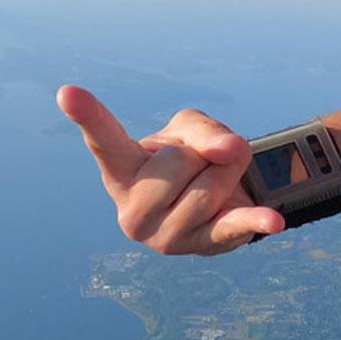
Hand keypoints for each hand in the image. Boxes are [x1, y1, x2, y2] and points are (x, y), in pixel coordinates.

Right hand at [56, 85, 284, 254]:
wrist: (217, 199)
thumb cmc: (192, 159)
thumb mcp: (193, 129)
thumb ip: (206, 131)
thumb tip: (228, 150)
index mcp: (120, 172)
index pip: (105, 141)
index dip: (88, 117)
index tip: (67, 93)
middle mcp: (131, 211)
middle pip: (183, 161)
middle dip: (204, 153)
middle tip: (199, 164)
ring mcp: (165, 236)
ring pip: (212, 184)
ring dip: (227, 173)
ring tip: (215, 181)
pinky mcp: (204, 246)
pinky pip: (235, 226)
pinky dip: (256, 221)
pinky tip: (272, 221)